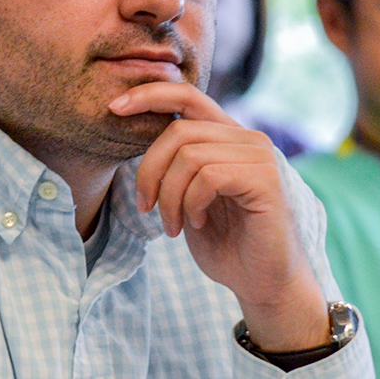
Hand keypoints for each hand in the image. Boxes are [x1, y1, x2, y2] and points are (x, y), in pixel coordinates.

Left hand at [111, 82, 328, 351]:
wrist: (264, 284)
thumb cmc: (225, 242)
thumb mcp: (188, 196)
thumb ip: (175, 164)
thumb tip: (134, 132)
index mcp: (227, 137)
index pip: (186, 95)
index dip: (148, 94)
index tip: (114, 108)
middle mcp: (247, 138)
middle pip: (178, 131)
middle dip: (149, 170)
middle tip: (145, 207)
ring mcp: (259, 156)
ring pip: (189, 155)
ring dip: (169, 196)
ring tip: (172, 225)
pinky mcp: (266, 179)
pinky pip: (209, 176)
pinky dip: (191, 204)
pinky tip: (197, 224)